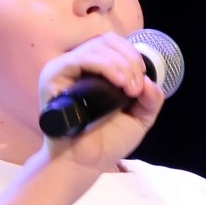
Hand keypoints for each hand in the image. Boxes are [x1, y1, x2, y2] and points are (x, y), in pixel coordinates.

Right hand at [37, 31, 163, 167]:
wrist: (84, 163)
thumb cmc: (106, 142)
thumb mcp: (139, 119)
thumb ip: (151, 100)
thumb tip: (151, 81)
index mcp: (94, 70)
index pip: (112, 44)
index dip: (132, 55)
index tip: (142, 81)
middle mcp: (78, 66)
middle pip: (107, 41)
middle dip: (130, 60)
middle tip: (136, 89)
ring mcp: (64, 69)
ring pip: (97, 48)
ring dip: (121, 65)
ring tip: (130, 90)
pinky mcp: (54, 76)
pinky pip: (81, 59)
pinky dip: (105, 66)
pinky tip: (119, 82)